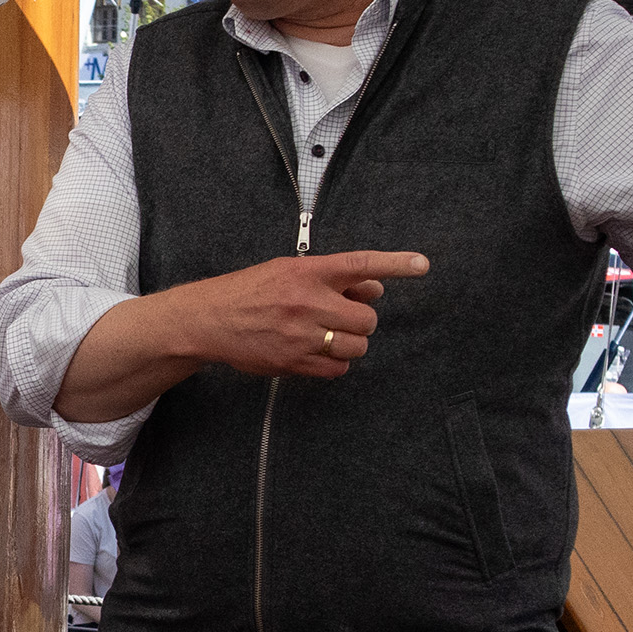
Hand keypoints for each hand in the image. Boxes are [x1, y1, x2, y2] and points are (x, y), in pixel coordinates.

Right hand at [178, 250, 431, 378]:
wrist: (210, 319)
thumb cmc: (250, 291)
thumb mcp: (288, 270)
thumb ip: (330, 277)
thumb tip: (373, 288)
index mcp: (307, 271)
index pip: (360, 265)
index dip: (395, 263)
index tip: (423, 265)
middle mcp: (308, 300)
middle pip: (366, 317)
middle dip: (359, 320)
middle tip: (339, 317)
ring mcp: (302, 334)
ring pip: (356, 345)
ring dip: (349, 342)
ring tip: (326, 335)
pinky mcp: (295, 361)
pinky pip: (339, 367)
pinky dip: (335, 362)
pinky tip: (317, 352)